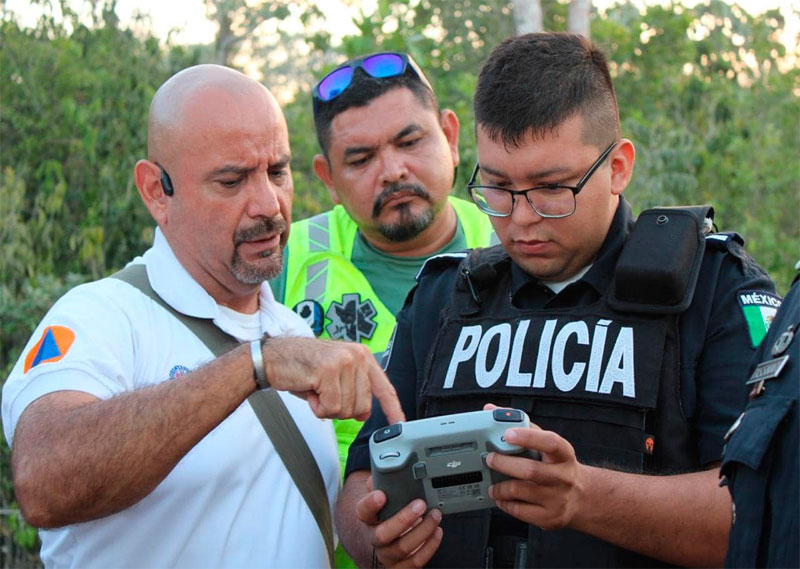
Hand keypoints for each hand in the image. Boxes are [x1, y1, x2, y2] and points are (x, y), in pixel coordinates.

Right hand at [262, 337, 404, 423]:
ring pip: (346, 409)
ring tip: (315, 390)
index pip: (384, 387)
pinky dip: (317, 407)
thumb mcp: (334, 376)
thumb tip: (364, 414)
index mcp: (362, 356)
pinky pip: (331, 408)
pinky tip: (309, 392)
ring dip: (327, 408)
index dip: (393, 408)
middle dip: (341, 410)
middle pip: (363, 406)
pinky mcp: (329, 371)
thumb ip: (353, 391)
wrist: (272, 358)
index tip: (400, 424)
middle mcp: (357, 356)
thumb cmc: (301, 368)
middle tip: (323, 395)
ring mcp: (344, 361)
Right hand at [356, 478, 442, 568]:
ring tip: (435, 515)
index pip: (363, 511)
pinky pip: (415, 562)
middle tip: (420, 504)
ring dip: (423, 531)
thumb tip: (388, 466)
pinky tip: (437, 532)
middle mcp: (374, 538)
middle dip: (404, 519)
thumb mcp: (381, 497)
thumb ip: (383, 482)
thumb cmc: (385, 513)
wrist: (381, 539)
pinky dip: (429, 547)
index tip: (381, 494)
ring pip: (402, 548)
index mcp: (367, 518)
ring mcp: (386, 555)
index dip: (371, 504)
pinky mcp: (399, 566)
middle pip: (383, 534)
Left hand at [486, 424, 584, 530]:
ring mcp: (557, 499)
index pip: (550, 442)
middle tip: (490, 459)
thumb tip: (492, 410)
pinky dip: (505, 504)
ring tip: (492, 484)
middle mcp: (563, 477)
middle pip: (530, 470)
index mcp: (564, 455)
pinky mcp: (549, 517)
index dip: (528, 437)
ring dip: (500, 487)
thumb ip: (522, 426)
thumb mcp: (548, 444)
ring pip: (520, 491)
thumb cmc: (558, 466)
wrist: (582, 497)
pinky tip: (502, 498)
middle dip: (504, 464)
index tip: (508, 434)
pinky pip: (520, 511)